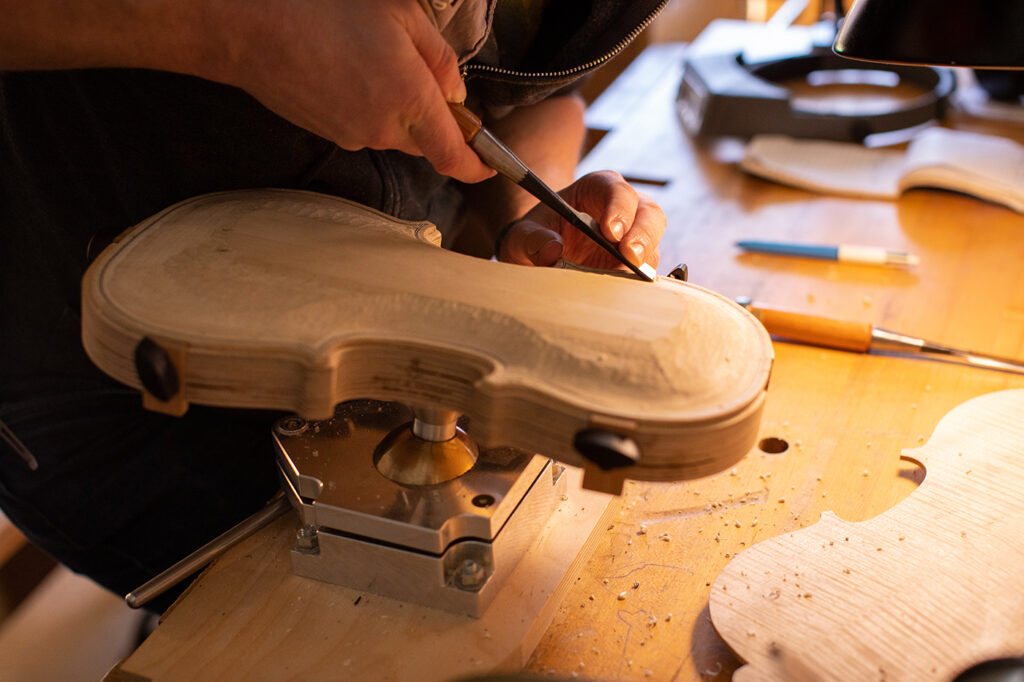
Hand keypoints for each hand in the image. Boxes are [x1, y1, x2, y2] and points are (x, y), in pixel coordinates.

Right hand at [196, 0, 493, 182]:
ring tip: (370, 60)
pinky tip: (347, 70)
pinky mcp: (329, 135)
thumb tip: (455, 94)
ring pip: (395, 133)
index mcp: (411, 101)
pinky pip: (365, 127)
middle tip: (417, 69)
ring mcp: (354, 136)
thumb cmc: (326, 10)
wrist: (250, 28)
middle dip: (433, 117)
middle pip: (427, 141)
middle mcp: (385, 129)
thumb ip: (441, 59)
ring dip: (398, 108)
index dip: (478, 166)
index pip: (455, 156)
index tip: (491, 164)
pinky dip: (368, 106)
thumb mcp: (402, 15)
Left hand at [497, 171, 665, 271]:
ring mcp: (633, 237)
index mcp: (597, 189)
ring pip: (653, 242)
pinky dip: (640, 281)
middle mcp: (622, 209)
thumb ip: (532, 239)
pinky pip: (647, 270)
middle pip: (649, 213)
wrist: (538, 256)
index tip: (611, 232)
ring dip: (646, 261)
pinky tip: (627, 292)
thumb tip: (552, 251)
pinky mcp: (634, 263)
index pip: (616, 190)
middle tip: (630, 257)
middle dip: (643, 234)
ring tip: (631, 278)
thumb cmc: (534, 236)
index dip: (619, 208)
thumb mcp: (523, 235)